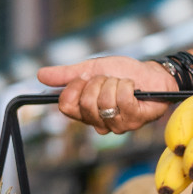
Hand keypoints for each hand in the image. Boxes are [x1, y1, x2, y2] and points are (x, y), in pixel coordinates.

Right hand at [37, 56, 177, 134]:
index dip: (74, 87)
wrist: (153, 73)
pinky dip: (128, 86)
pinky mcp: (135, 121)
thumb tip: (39, 75)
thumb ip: (67, 74)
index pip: (66, 106)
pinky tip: (133, 86)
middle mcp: (99, 123)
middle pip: (85, 103)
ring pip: (105, 102)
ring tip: (124, 82)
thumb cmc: (124, 72)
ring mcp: (117, 125)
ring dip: (115, 83)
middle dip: (99, 82)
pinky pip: (123, 101)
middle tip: (110, 79)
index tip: (86, 76)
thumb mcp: (93, 68)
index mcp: (85, 112)